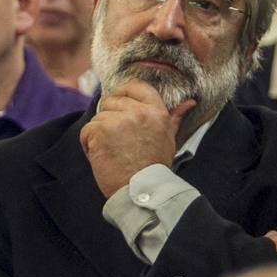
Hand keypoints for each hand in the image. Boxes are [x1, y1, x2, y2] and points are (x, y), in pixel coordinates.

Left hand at [80, 80, 195, 198]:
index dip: (125, 93)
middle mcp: (137, 112)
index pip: (137, 86)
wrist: (140, 190)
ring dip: (100, 134)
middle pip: (111, 101)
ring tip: (114, 151)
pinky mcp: (99, 131)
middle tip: (120, 141)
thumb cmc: (154, 166)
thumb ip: (175, 118)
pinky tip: (103, 157)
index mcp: (156, 111)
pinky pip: (87, 131)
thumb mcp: (168, 138)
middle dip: (110, 118)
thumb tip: (189, 102)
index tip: (120, 104)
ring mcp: (117, 121)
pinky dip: (89, 144)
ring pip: (98, 117)